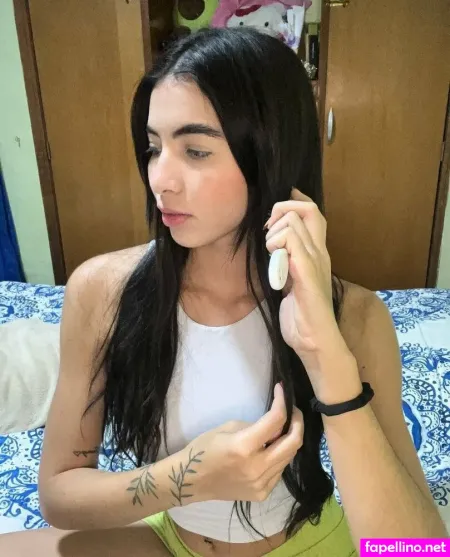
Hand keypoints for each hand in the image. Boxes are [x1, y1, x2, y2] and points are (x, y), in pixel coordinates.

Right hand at [187, 384, 302, 502]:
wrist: (192, 480)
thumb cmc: (204, 448)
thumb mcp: (227, 427)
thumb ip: (254, 426)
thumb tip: (274, 425)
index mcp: (244, 446)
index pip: (275, 420)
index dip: (282, 402)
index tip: (282, 390)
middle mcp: (257, 467)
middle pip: (293, 442)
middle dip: (297, 422)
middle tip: (293, 411)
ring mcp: (261, 483)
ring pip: (289, 457)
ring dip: (289, 440)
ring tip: (283, 429)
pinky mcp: (262, 493)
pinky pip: (279, 471)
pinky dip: (280, 456)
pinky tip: (271, 450)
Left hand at [265, 189, 359, 398]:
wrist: (316, 342)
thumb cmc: (303, 316)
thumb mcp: (293, 281)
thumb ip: (288, 262)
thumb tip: (274, 247)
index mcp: (317, 253)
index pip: (312, 211)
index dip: (294, 202)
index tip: (275, 214)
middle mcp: (320, 253)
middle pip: (306, 209)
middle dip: (280, 212)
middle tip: (268, 234)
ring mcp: (315, 262)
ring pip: (294, 222)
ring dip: (274, 232)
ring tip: (270, 253)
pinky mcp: (307, 275)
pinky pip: (292, 244)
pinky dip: (276, 246)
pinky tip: (273, 264)